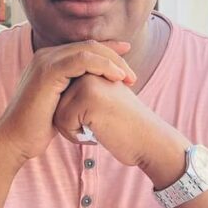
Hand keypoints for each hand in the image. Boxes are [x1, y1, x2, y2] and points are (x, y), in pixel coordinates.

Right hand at [0, 41, 136, 164]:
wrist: (15, 140)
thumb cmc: (37, 128)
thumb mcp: (60, 105)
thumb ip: (73, 93)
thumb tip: (93, 95)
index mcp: (49, 61)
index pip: (84, 49)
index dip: (109, 52)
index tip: (128, 62)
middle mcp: (46, 56)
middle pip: (89, 45)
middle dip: (115, 57)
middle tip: (132, 75)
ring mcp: (45, 61)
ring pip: (88, 50)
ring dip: (113, 62)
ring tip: (129, 78)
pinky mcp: (48, 72)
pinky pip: (82, 60)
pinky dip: (102, 66)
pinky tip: (116, 78)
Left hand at [53, 75, 188, 177]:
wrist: (150, 140)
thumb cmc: (125, 126)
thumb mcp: (104, 99)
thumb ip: (84, 89)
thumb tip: (57, 93)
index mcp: (93, 67)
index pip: (62, 94)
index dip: (75, 114)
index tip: (100, 117)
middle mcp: (89, 70)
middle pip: (57, 103)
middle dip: (73, 121)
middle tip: (101, 123)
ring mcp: (88, 81)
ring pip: (58, 112)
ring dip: (73, 129)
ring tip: (100, 127)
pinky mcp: (87, 97)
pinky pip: (63, 122)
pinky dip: (76, 136)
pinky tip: (99, 133)